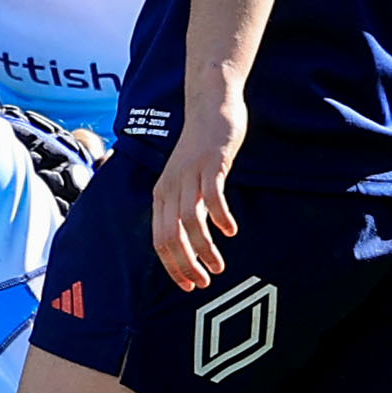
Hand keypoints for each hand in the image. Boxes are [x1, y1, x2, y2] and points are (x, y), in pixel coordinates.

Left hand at [153, 94, 247, 288]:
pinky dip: (220, 217)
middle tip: (204, 282)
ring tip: (219, 266)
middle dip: (186, 265)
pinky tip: (231, 230)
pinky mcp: (210, 163)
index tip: (188, 285)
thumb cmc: (201, 148)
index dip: (172, 266)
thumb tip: (192, 240)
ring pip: (190, 221)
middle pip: (171, 236)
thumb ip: (187, 205)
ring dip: (204, 249)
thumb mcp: (186, 180)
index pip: (159, 240)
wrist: (210, 107)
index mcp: (162, 194)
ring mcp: (190, 175)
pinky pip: (212, 196)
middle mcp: (171, 187)